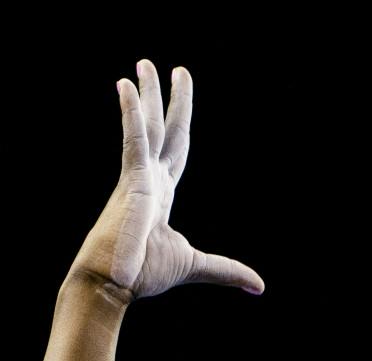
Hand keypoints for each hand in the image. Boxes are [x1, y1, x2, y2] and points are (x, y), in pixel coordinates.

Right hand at [68, 59, 264, 303]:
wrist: (112, 286)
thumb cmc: (142, 275)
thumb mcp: (194, 264)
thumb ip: (226, 269)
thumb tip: (259, 286)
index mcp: (160, 193)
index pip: (176, 149)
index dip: (179, 122)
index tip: (178, 98)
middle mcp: (148, 179)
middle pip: (162, 130)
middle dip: (164, 99)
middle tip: (166, 68)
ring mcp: (138, 177)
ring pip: (146, 125)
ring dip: (146, 93)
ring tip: (144, 63)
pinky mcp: (130, 181)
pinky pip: (131, 138)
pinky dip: (129, 112)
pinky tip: (125, 84)